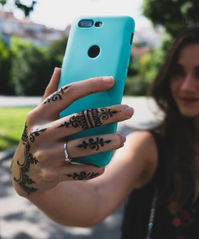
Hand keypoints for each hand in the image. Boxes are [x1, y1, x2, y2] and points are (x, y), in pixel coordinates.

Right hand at [10, 68, 133, 196]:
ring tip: (123, 139)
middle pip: (82, 119)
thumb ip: (51, 93)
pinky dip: (94, 168)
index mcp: (39, 114)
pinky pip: (80, 170)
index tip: (112, 81)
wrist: (25, 172)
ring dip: (107, 142)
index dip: (91, 85)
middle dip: (109, 114)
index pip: (67, 93)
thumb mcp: (41, 115)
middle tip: (130, 110)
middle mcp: (41, 132)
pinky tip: (103, 164)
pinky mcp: (53, 173)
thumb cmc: (42, 134)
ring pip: (84, 146)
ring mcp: (46, 154)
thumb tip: (60, 68)